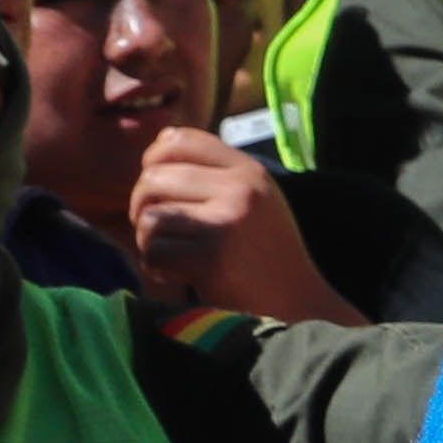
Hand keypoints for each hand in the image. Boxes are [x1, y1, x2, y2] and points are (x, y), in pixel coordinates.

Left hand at [127, 127, 357, 323]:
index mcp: (250, 172)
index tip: (158, 187)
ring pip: (149, 218)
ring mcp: (226, 224)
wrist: (299, 302)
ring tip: (172, 256)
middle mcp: (240, 190)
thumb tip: (158, 146)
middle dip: (142, 207)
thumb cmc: (267, 252)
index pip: (179, 140)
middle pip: (153, 179)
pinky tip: (176, 275)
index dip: (153, 159)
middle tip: (160, 232)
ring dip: (149, 242)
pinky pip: (154, 251)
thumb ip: (217, 173)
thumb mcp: (255, 199)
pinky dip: (155, 267)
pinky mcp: (211, 259)